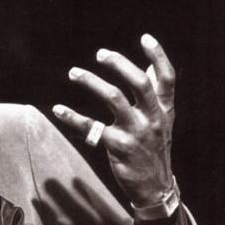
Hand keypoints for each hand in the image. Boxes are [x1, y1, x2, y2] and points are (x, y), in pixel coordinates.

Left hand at [52, 33, 175, 206]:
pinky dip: (72, 117)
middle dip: (119, 64)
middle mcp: (153, 117)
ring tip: (74, 72)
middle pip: (139, 82)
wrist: (155, 187)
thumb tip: (151, 65)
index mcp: (165, 109)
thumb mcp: (163, 121)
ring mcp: (136, 132)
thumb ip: (158, 95)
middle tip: (100, 53)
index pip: (167, 78)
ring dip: (92, 82)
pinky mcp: (118, 147)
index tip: (144, 37)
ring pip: (114, 98)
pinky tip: (58, 109)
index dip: (159, 55)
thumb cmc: (154, 148)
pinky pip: (91, 128)